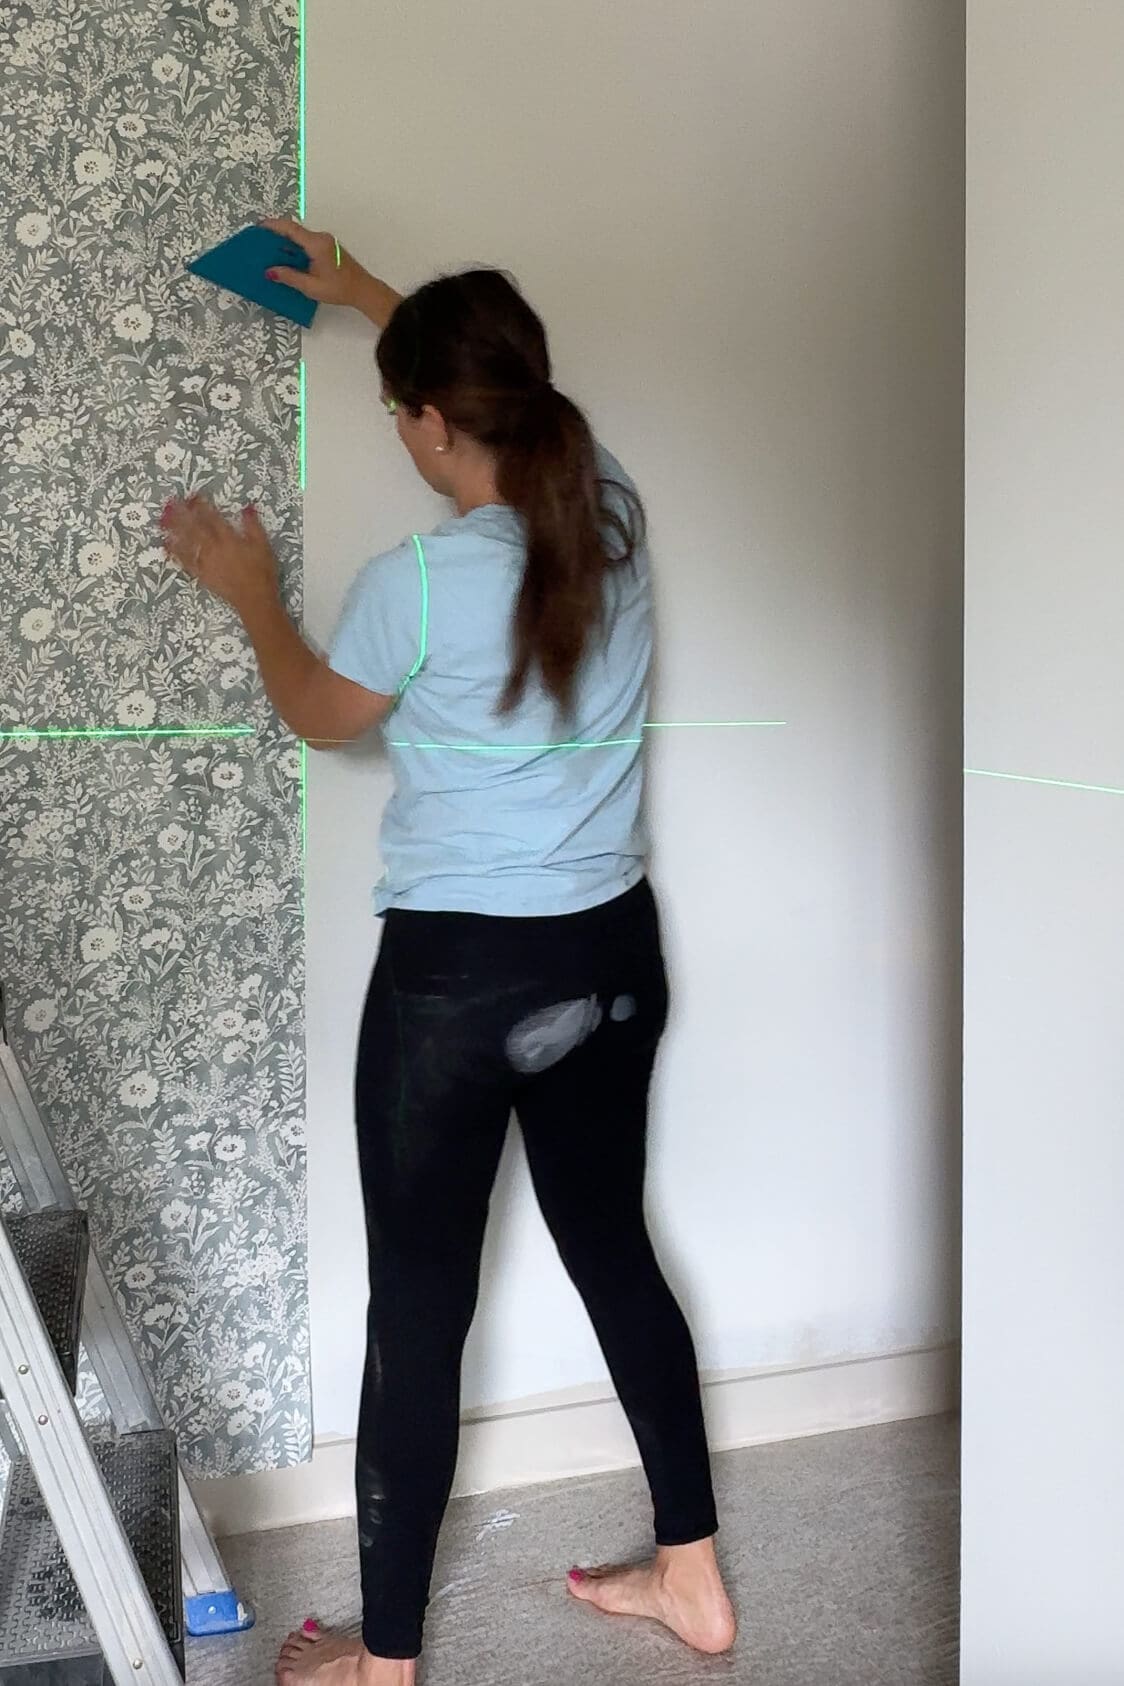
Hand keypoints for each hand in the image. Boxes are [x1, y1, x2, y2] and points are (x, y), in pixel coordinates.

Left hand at [160, 496, 278, 614]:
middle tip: (171, 501)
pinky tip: (166, 544)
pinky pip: (185, 561)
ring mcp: (205, 561)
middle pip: (195, 527)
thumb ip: (253, 526)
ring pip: (186, 542)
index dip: (202, 506)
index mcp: (228, 539)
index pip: (212, 518)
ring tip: (163, 518)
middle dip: (183, 513)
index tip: (193, 495)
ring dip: (174, 529)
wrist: (254, 599)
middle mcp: (213, 548)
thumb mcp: (263, 546)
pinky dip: (175, 552)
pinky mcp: (201, 574)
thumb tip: (247, 507)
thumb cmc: (262, 572)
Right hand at [259, 215, 369, 309]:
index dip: (273, 226)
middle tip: (260, 242)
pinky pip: (307, 243)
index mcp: (317, 244)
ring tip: (270, 252)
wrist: (363, 290)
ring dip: (286, 244)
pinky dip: (296, 249)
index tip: (259, 226)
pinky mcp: (328, 248)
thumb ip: (290, 277)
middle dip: (276, 235)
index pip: (291, 229)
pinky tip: (287, 259)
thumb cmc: (340, 289)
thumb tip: (270, 272)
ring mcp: (326, 242)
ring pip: (300, 238)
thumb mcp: (311, 286)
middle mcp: (321, 238)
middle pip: (294, 231)